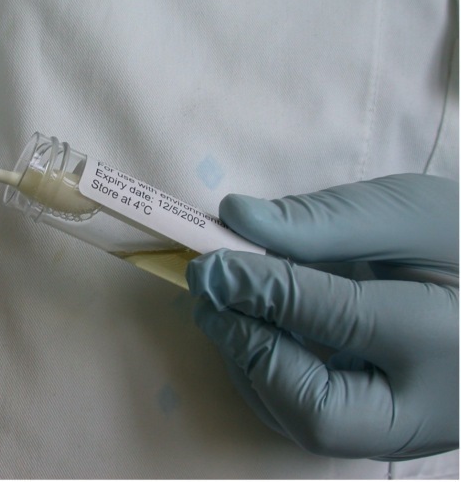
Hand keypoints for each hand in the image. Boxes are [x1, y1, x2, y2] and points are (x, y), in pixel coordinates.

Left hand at [187, 174, 457, 459]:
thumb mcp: (408, 213)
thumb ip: (323, 219)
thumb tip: (234, 216)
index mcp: (447, 335)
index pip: (336, 318)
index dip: (259, 289)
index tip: (209, 262)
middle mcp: (429, 404)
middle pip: (318, 412)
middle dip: (252, 354)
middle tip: (212, 302)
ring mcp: (409, 430)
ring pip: (308, 426)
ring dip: (251, 368)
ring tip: (226, 312)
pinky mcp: (385, 432)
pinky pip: (315, 420)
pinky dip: (271, 379)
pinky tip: (257, 333)